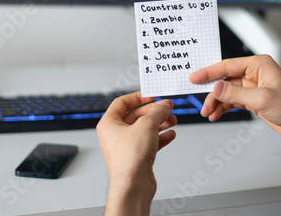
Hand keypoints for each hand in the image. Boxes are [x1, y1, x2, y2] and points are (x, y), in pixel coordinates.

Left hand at [96, 92, 176, 215]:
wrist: (133, 185)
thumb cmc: (129, 159)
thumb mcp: (147, 125)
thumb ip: (157, 112)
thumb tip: (164, 105)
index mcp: (109, 123)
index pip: (122, 102)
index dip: (138, 97)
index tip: (151, 95)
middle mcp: (115, 134)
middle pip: (135, 115)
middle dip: (153, 111)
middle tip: (166, 108)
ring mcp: (126, 146)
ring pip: (144, 129)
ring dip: (159, 123)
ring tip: (172, 120)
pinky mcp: (136, 157)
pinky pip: (149, 142)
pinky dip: (160, 137)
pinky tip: (170, 135)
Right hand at [189, 55, 280, 145]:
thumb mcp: (262, 98)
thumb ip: (236, 92)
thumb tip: (216, 87)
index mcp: (258, 64)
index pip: (227, 65)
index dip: (209, 72)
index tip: (194, 78)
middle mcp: (255, 73)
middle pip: (225, 80)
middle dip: (212, 93)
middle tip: (202, 104)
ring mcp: (253, 87)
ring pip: (227, 92)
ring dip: (217, 103)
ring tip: (208, 114)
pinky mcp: (254, 100)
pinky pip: (232, 101)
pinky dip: (223, 108)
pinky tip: (216, 115)